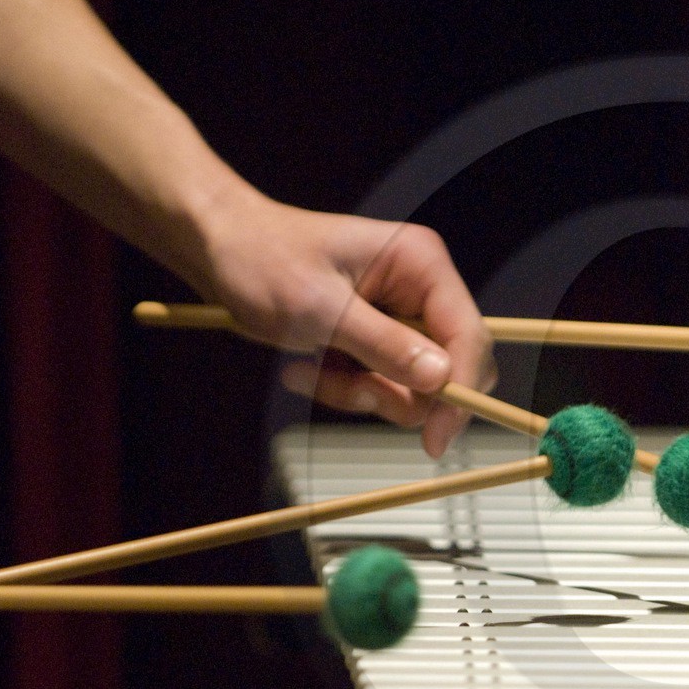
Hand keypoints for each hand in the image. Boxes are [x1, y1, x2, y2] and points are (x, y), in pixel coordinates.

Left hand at [194, 190, 495, 457]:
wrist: (219, 250)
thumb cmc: (261, 260)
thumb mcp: (319, 308)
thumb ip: (383, 345)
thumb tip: (441, 379)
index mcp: (421, 264)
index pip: (469, 336)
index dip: (460, 390)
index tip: (436, 439)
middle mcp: (421, 289)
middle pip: (449, 369)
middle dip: (397, 393)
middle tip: (346, 389)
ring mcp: (401, 315)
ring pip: (413, 387)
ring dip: (360, 392)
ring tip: (312, 371)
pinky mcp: (379, 337)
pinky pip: (384, 385)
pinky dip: (346, 388)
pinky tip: (306, 367)